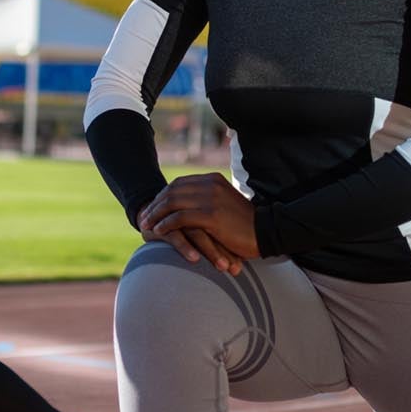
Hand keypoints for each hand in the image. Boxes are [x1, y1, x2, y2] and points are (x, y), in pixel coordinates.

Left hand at [140, 173, 259, 265]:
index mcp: (212, 179)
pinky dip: (166, 224)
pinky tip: (159, 232)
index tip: (152, 208)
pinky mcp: (211, 216)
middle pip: (172, 191)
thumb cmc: (245, 223)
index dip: (162, 196)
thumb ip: (208, 199)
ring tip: (146, 227)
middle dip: (155, 205)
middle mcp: (210, 184)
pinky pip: (180, 218)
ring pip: (173, 203)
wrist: (267, 231)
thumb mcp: (225, 203)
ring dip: (156, 215)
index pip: (179, 184)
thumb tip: (189, 204)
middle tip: (143, 218)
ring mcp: (210, 199)